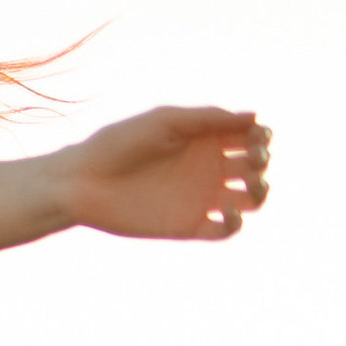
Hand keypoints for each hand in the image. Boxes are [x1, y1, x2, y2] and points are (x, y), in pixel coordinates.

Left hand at [60, 106, 271, 241]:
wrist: (84, 181)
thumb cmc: (119, 144)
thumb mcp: (165, 122)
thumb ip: (208, 118)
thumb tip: (255, 116)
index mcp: (203, 139)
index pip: (248, 137)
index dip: (261, 136)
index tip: (257, 136)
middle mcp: (207, 168)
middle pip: (254, 166)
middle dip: (261, 160)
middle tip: (251, 158)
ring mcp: (200, 198)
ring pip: (249, 199)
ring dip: (261, 191)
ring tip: (252, 184)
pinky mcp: (189, 226)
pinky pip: (225, 230)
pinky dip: (235, 223)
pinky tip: (226, 210)